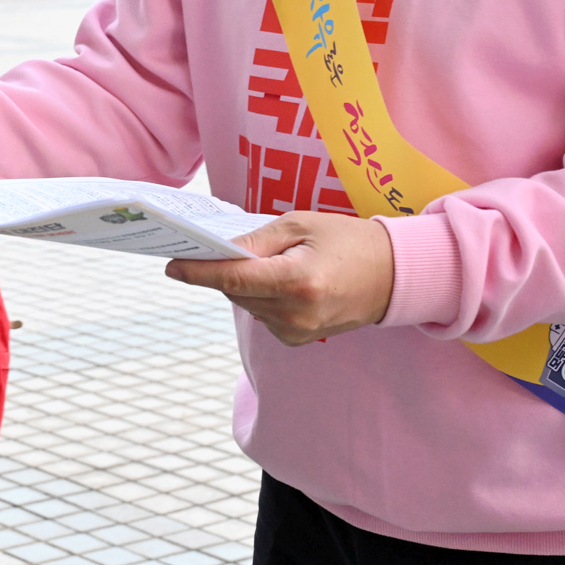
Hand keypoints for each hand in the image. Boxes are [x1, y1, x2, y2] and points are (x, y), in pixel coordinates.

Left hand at [167, 211, 394, 345]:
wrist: (392, 275)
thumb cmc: (347, 241)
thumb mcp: (301, 225)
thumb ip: (257, 239)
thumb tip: (220, 251)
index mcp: (297, 281)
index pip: (234, 278)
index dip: (198, 272)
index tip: (172, 266)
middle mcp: (295, 313)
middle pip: (235, 291)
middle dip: (224, 269)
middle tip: (225, 247)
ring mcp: (297, 331)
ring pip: (245, 304)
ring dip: (244, 283)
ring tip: (273, 262)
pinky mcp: (297, 339)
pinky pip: (261, 314)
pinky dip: (261, 296)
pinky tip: (284, 281)